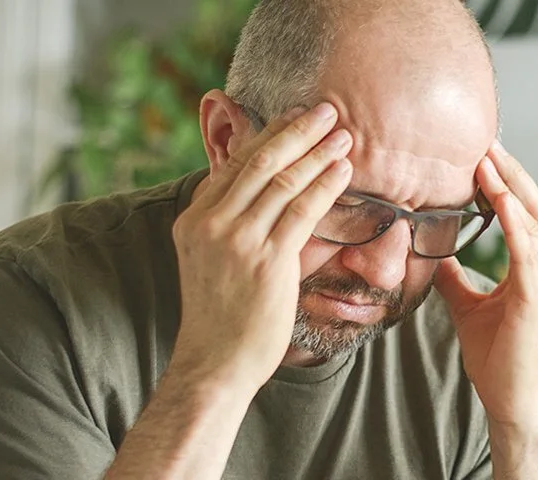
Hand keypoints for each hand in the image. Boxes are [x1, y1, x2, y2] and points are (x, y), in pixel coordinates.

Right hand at [169, 102, 352, 393]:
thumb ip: (227, 224)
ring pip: (283, 181)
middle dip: (297, 130)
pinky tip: (343, 171)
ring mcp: (237, 240)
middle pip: (260, 161)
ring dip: (318, 153)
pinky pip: (302, 210)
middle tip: (327, 110)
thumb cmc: (221, 315)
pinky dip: (325, 185)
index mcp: (193, 219)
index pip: (234, 164)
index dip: (268, 135)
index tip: (294, 116)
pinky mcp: (267, 260)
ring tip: (344, 135)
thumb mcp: (209, 259)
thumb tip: (259, 193)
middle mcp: (211, 223)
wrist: (215, 363)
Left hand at [434, 141, 537, 424]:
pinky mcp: (536, 297)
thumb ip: (455, 278)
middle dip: (511, 171)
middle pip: (533, 205)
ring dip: (510, 185)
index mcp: (532, 269)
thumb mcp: (467, 308)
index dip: (506, 182)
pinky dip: (513, 218)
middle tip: (487, 140)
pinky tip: (495, 196)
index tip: (483, 154)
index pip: (523, 212)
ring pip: (533, 219)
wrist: (513, 401)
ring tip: (488, 157)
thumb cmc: (497, 360)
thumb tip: (432, 254)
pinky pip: (527, 248)